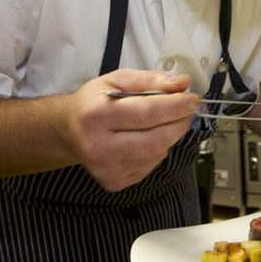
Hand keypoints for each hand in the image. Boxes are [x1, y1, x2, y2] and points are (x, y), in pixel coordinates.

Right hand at [61, 68, 198, 191]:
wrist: (68, 132)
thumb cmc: (93, 103)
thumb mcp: (116, 80)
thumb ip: (150, 79)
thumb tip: (181, 84)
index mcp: (96, 115)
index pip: (147, 113)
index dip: (176, 106)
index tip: (192, 98)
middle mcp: (98, 146)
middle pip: (156, 140)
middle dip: (179, 123)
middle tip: (185, 110)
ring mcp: (106, 168)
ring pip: (157, 154)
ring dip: (169, 136)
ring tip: (160, 122)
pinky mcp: (114, 182)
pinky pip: (151, 165)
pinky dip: (157, 150)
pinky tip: (145, 139)